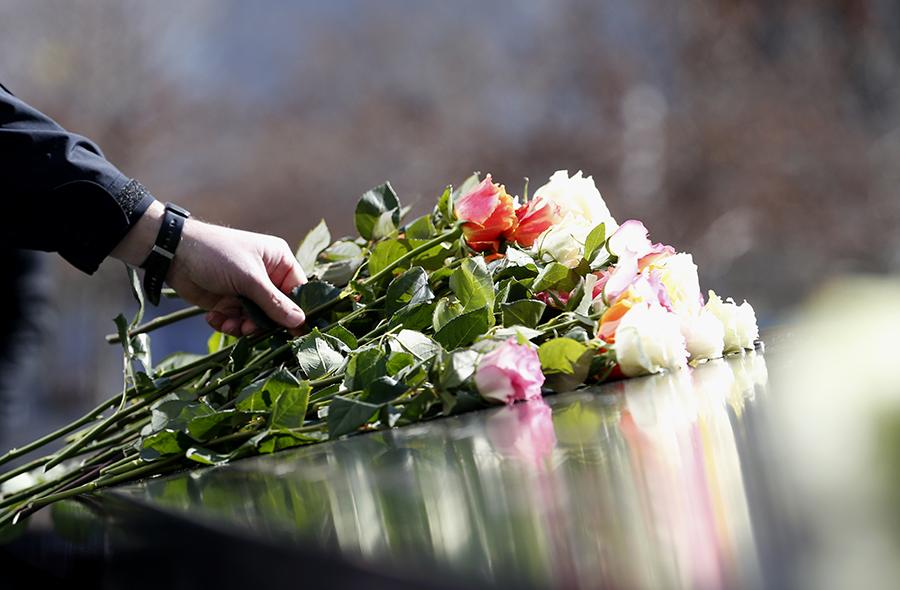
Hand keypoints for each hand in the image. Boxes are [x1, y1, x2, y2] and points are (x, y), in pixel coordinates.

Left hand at [112, 201, 306, 335]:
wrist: (174, 254)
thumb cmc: (217, 255)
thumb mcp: (249, 278)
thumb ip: (274, 303)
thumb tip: (301, 322)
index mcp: (278, 262)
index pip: (298, 291)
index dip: (296, 313)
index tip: (295, 334)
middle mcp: (266, 276)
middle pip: (277, 310)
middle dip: (263, 322)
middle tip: (248, 329)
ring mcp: (247, 290)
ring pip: (257, 319)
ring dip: (243, 326)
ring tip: (229, 325)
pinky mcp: (229, 301)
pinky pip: (238, 320)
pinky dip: (228, 324)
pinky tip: (215, 318)